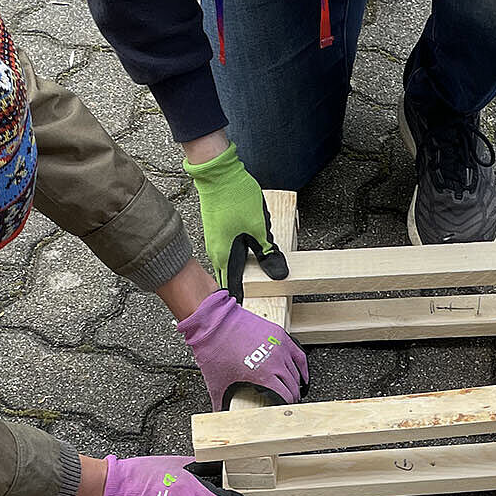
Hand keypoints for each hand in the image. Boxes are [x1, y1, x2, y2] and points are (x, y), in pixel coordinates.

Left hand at [177, 289, 308, 410]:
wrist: (214, 323)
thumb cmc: (215, 350)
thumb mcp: (217, 383)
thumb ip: (220, 403)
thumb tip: (220, 414)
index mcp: (263, 376)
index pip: (285, 396)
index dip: (285, 404)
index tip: (282, 408)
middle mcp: (276, 362)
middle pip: (292, 385)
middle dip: (291, 396)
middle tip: (287, 401)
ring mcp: (280, 348)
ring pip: (296, 372)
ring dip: (295, 383)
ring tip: (292, 390)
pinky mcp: (280, 336)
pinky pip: (298, 355)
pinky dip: (302, 367)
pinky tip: (303, 376)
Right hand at [183, 141, 288, 298]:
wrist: (218, 173)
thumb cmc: (235, 197)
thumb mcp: (259, 228)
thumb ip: (268, 254)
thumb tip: (278, 274)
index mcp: (226, 256)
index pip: (233, 289)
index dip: (241, 304)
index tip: (245, 321)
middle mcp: (217, 253)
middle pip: (231, 280)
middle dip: (241, 295)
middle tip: (250, 313)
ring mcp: (216, 242)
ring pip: (230, 267)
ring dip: (240, 279)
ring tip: (250, 294)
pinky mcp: (219, 233)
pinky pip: (229, 255)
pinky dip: (238, 264)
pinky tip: (247, 265)